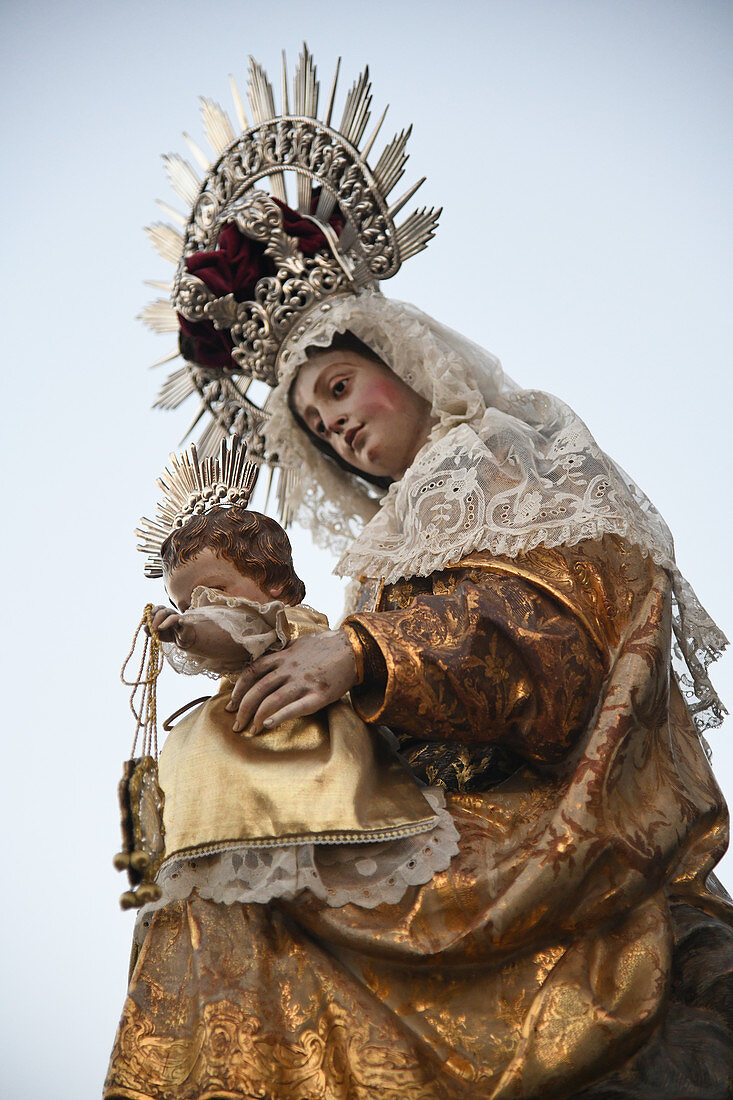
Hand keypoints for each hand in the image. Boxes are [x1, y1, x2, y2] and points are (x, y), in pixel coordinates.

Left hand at [147, 605, 195, 647]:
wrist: (183, 641)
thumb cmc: (170, 634)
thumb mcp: (157, 634)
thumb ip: (150, 630)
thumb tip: (145, 627)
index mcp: (165, 613)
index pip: (158, 608)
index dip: (152, 613)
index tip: (147, 621)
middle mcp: (172, 614)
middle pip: (163, 611)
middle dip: (155, 620)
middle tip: (152, 629)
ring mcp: (179, 618)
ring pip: (172, 616)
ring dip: (164, 623)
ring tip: (159, 629)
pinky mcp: (187, 625)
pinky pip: (185, 622)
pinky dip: (183, 621)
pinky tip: (180, 622)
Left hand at [226, 630, 357, 734]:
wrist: (353, 648)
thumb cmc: (327, 646)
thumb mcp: (299, 644)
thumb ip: (282, 654)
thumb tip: (266, 663)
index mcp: (283, 657)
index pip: (252, 672)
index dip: (238, 689)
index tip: (231, 704)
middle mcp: (289, 669)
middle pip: (258, 689)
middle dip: (243, 709)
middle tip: (236, 724)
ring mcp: (304, 681)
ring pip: (272, 700)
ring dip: (257, 717)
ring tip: (251, 730)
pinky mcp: (319, 694)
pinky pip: (296, 707)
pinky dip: (280, 716)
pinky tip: (269, 725)